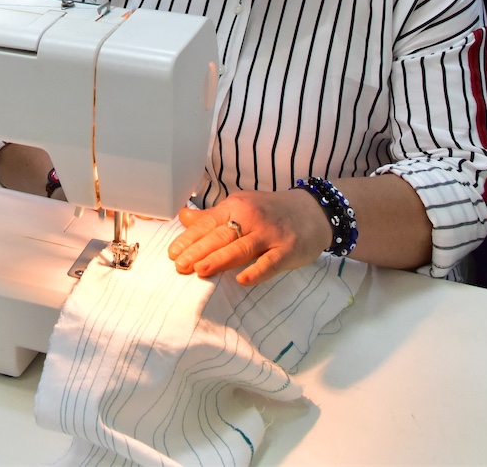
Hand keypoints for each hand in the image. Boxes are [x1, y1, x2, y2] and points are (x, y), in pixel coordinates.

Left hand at [168, 189, 333, 285]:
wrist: (315, 211)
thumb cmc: (272, 212)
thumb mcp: (242, 207)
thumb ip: (213, 216)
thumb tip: (183, 217)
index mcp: (236, 206)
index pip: (208, 223)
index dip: (189, 239)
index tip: (172, 253)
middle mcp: (251, 218)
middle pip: (220, 236)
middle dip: (198, 251)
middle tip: (179, 266)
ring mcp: (270, 233)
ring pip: (241, 247)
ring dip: (220, 259)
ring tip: (199, 270)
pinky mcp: (287, 249)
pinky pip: (270, 262)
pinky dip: (257, 271)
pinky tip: (242, 280)